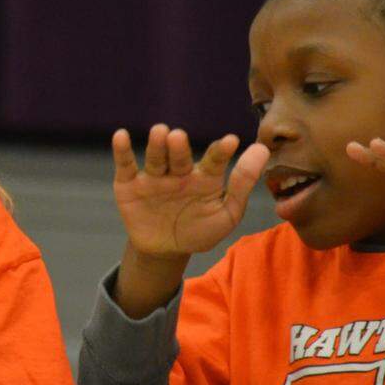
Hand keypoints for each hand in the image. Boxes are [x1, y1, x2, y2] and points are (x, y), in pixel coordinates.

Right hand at [112, 124, 269, 258]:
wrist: (165, 251)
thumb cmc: (200, 230)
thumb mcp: (227, 214)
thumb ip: (243, 184)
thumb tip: (262, 149)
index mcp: (205, 176)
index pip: (214, 160)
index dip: (221, 151)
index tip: (231, 142)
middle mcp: (179, 171)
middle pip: (180, 156)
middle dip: (180, 147)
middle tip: (179, 137)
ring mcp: (154, 177)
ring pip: (156, 158)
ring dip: (157, 145)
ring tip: (161, 133)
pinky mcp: (129, 185)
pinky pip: (126, 166)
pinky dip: (122, 151)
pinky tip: (121, 136)